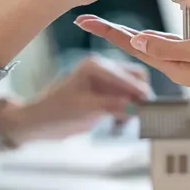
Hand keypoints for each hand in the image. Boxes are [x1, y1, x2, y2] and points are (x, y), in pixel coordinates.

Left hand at [0, 56, 151, 142]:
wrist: (38, 122)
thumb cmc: (55, 112)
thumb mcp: (85, 109)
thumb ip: (112, 106)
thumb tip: (137, 107)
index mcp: (96, 66)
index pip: (128, 75)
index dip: (140, 91)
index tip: (151, 107)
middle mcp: (103, 69)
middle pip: (134, 78)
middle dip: (139, 96)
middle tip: (140, 116)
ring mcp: (104, 81)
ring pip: (132, 90)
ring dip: (133, 105)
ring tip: (125, 123)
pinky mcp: (104, 94)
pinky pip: (125, 99)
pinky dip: (126, 111)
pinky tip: (118, 124)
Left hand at [74, 15, 189, 101]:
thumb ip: (171, 48)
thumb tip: (138, 42)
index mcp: (175, 68)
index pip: (133, 47)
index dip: (107, 33)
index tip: (84, 20)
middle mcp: (178, 68)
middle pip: (136, 47)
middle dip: (111, 33)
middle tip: (85, 18)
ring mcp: (189, 63)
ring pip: (150, 46)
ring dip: (128, 35)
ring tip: (106, 24)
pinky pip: (168, 44)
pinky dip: (152, 36)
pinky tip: (145, 33)